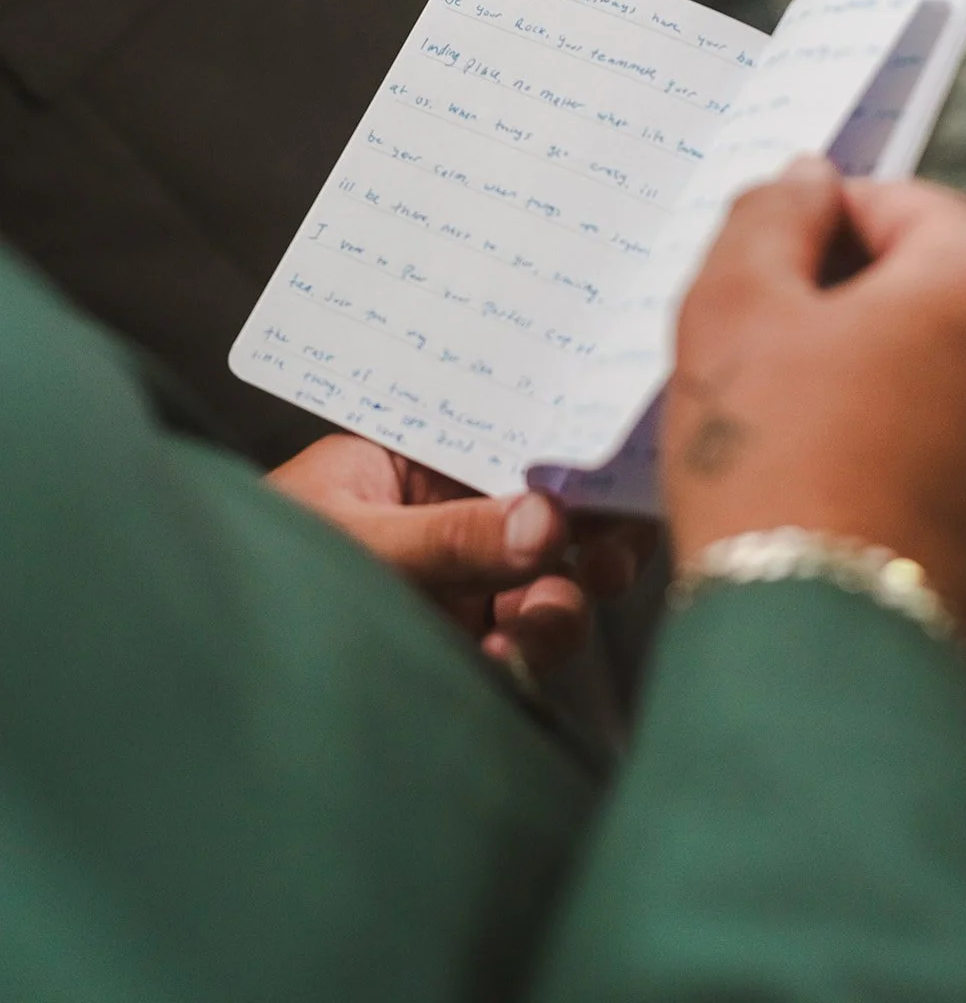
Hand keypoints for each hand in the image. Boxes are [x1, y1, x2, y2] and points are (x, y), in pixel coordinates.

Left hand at [269, 435, 647, 676]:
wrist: (208, 660)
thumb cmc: (264, 555)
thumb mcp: (354, 537)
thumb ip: (448, 535)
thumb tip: (544, 519)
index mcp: (427, 456)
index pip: (520, 439)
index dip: (578, 455)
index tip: (621, 476)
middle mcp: (457, 513)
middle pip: (557, 516)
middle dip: (593, 540)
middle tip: (606, 564)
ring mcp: (464, 581)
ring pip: (552, 585)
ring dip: (563, 604)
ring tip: (535, 623)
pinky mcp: (463, 643)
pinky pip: (522, 645)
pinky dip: (526, 657)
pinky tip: (498, 661)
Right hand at [662, 157, 965, 687]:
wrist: (829, 665)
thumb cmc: (781, 483)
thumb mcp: (734, 311)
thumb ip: (769, 216)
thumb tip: (804, 182)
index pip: (893, 204)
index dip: (808, 236)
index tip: (759, 290)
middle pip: (929, 292)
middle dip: (846, 314)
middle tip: (765, 371)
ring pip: (947, 377)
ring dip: (877, 388)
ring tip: (799, 446)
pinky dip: (909, 458)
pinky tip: (843, 498)